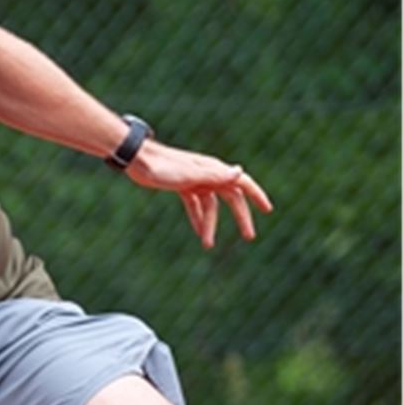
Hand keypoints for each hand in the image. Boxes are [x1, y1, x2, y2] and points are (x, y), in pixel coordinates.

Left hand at [126, 140, 273, 248]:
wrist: (137, 159)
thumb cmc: (163, 166)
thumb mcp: (190, 174)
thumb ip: (215, 175)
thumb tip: (240, 171)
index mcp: (213, 169)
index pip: (242, 182)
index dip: (256, 195)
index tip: (267, 209)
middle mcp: (207, 174)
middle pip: (230, 198)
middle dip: (240, 217)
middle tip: (249, 236)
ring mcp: (194, 181)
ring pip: (210, 206)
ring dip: (211, 224)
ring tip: (208, 245)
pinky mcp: (181, 186)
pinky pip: (194, 205)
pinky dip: (197, 218)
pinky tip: (198, 233)